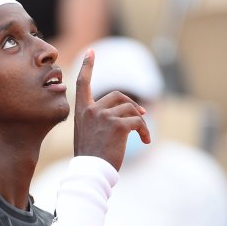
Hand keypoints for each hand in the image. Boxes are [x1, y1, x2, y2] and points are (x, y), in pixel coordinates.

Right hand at [74, 50, 149, 170]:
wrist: (91, 173)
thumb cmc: (91, 158)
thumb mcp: (88, 134)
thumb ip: (100, 119)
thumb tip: (133, 112)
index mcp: (82, 112)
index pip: (82, 84)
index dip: (87, 66)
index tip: (91, 52)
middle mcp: (91, 110)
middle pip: (118, 96)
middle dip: (132, 105)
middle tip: (142, 114)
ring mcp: (104, 116)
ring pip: (131, 110)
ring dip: (140, 121)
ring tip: (142, 136)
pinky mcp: (118, 125)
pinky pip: (138, 121)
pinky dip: (145, 130)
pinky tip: (145, 141)